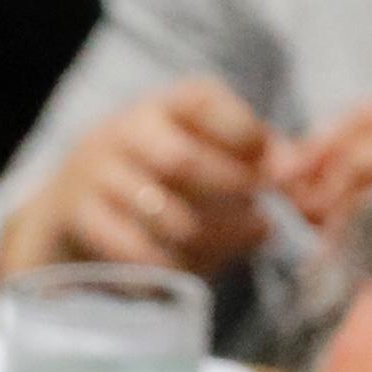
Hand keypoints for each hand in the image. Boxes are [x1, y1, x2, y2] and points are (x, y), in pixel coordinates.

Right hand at [0, 77, 275, 282]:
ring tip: (239, 245)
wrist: (73, 201)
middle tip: (264, 219)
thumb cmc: (162, 170)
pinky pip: (134, 251)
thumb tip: (299, 168)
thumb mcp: (205, 144)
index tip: (274, 170)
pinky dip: (173, 266)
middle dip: (230, 195)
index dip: (246, 137)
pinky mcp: (79, 219)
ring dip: (211, 238)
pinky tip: (196, 267)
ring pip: (162, 215)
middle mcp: (125, 130)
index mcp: (165, 103)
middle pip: (181, 162)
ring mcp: (96, 175)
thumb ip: (256, 153)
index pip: (204, 103)